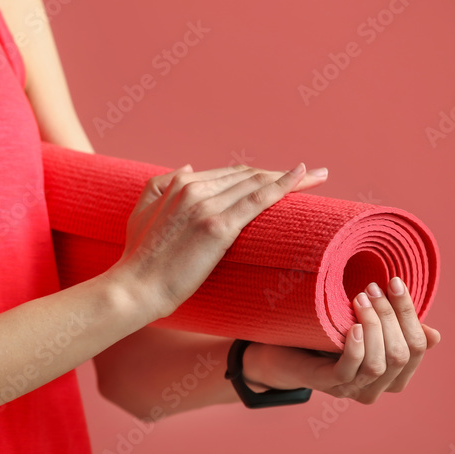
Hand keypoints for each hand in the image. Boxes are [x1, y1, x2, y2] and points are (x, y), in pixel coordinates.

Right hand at [109, 160, 328, 319]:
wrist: (135, 287)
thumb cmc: (138, 258)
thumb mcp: (140, 212)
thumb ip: (160, 185)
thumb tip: (189, 166)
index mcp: (178, 183)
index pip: (229, 173)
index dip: (259, 173)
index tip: (281, 177)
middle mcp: (194, 188)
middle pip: (248, 175)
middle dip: (281, 173)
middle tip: (313, 175)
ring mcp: (206, 206)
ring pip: (256, 183)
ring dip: (291, 177)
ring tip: (318, 177)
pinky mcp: (217, 227)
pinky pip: (258, 199)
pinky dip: (283, 184)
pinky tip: (302, 178)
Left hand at [240, 277, 442, 402]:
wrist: (282, 350)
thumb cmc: (327, 337)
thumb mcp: (367, 328)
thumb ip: (396, 329)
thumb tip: (434, 335)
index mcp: (394, 375)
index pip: (417, 347)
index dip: (410, 314)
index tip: (395, 282)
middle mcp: (377, 388)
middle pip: (401, 354)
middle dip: (391, 316)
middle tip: (372, 287)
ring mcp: (352, 390)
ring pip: (379, 363)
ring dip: (374, 326)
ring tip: (360, 298)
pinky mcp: (328, 385)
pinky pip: (350, 371)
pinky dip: (356, 347)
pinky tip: (353, 326)